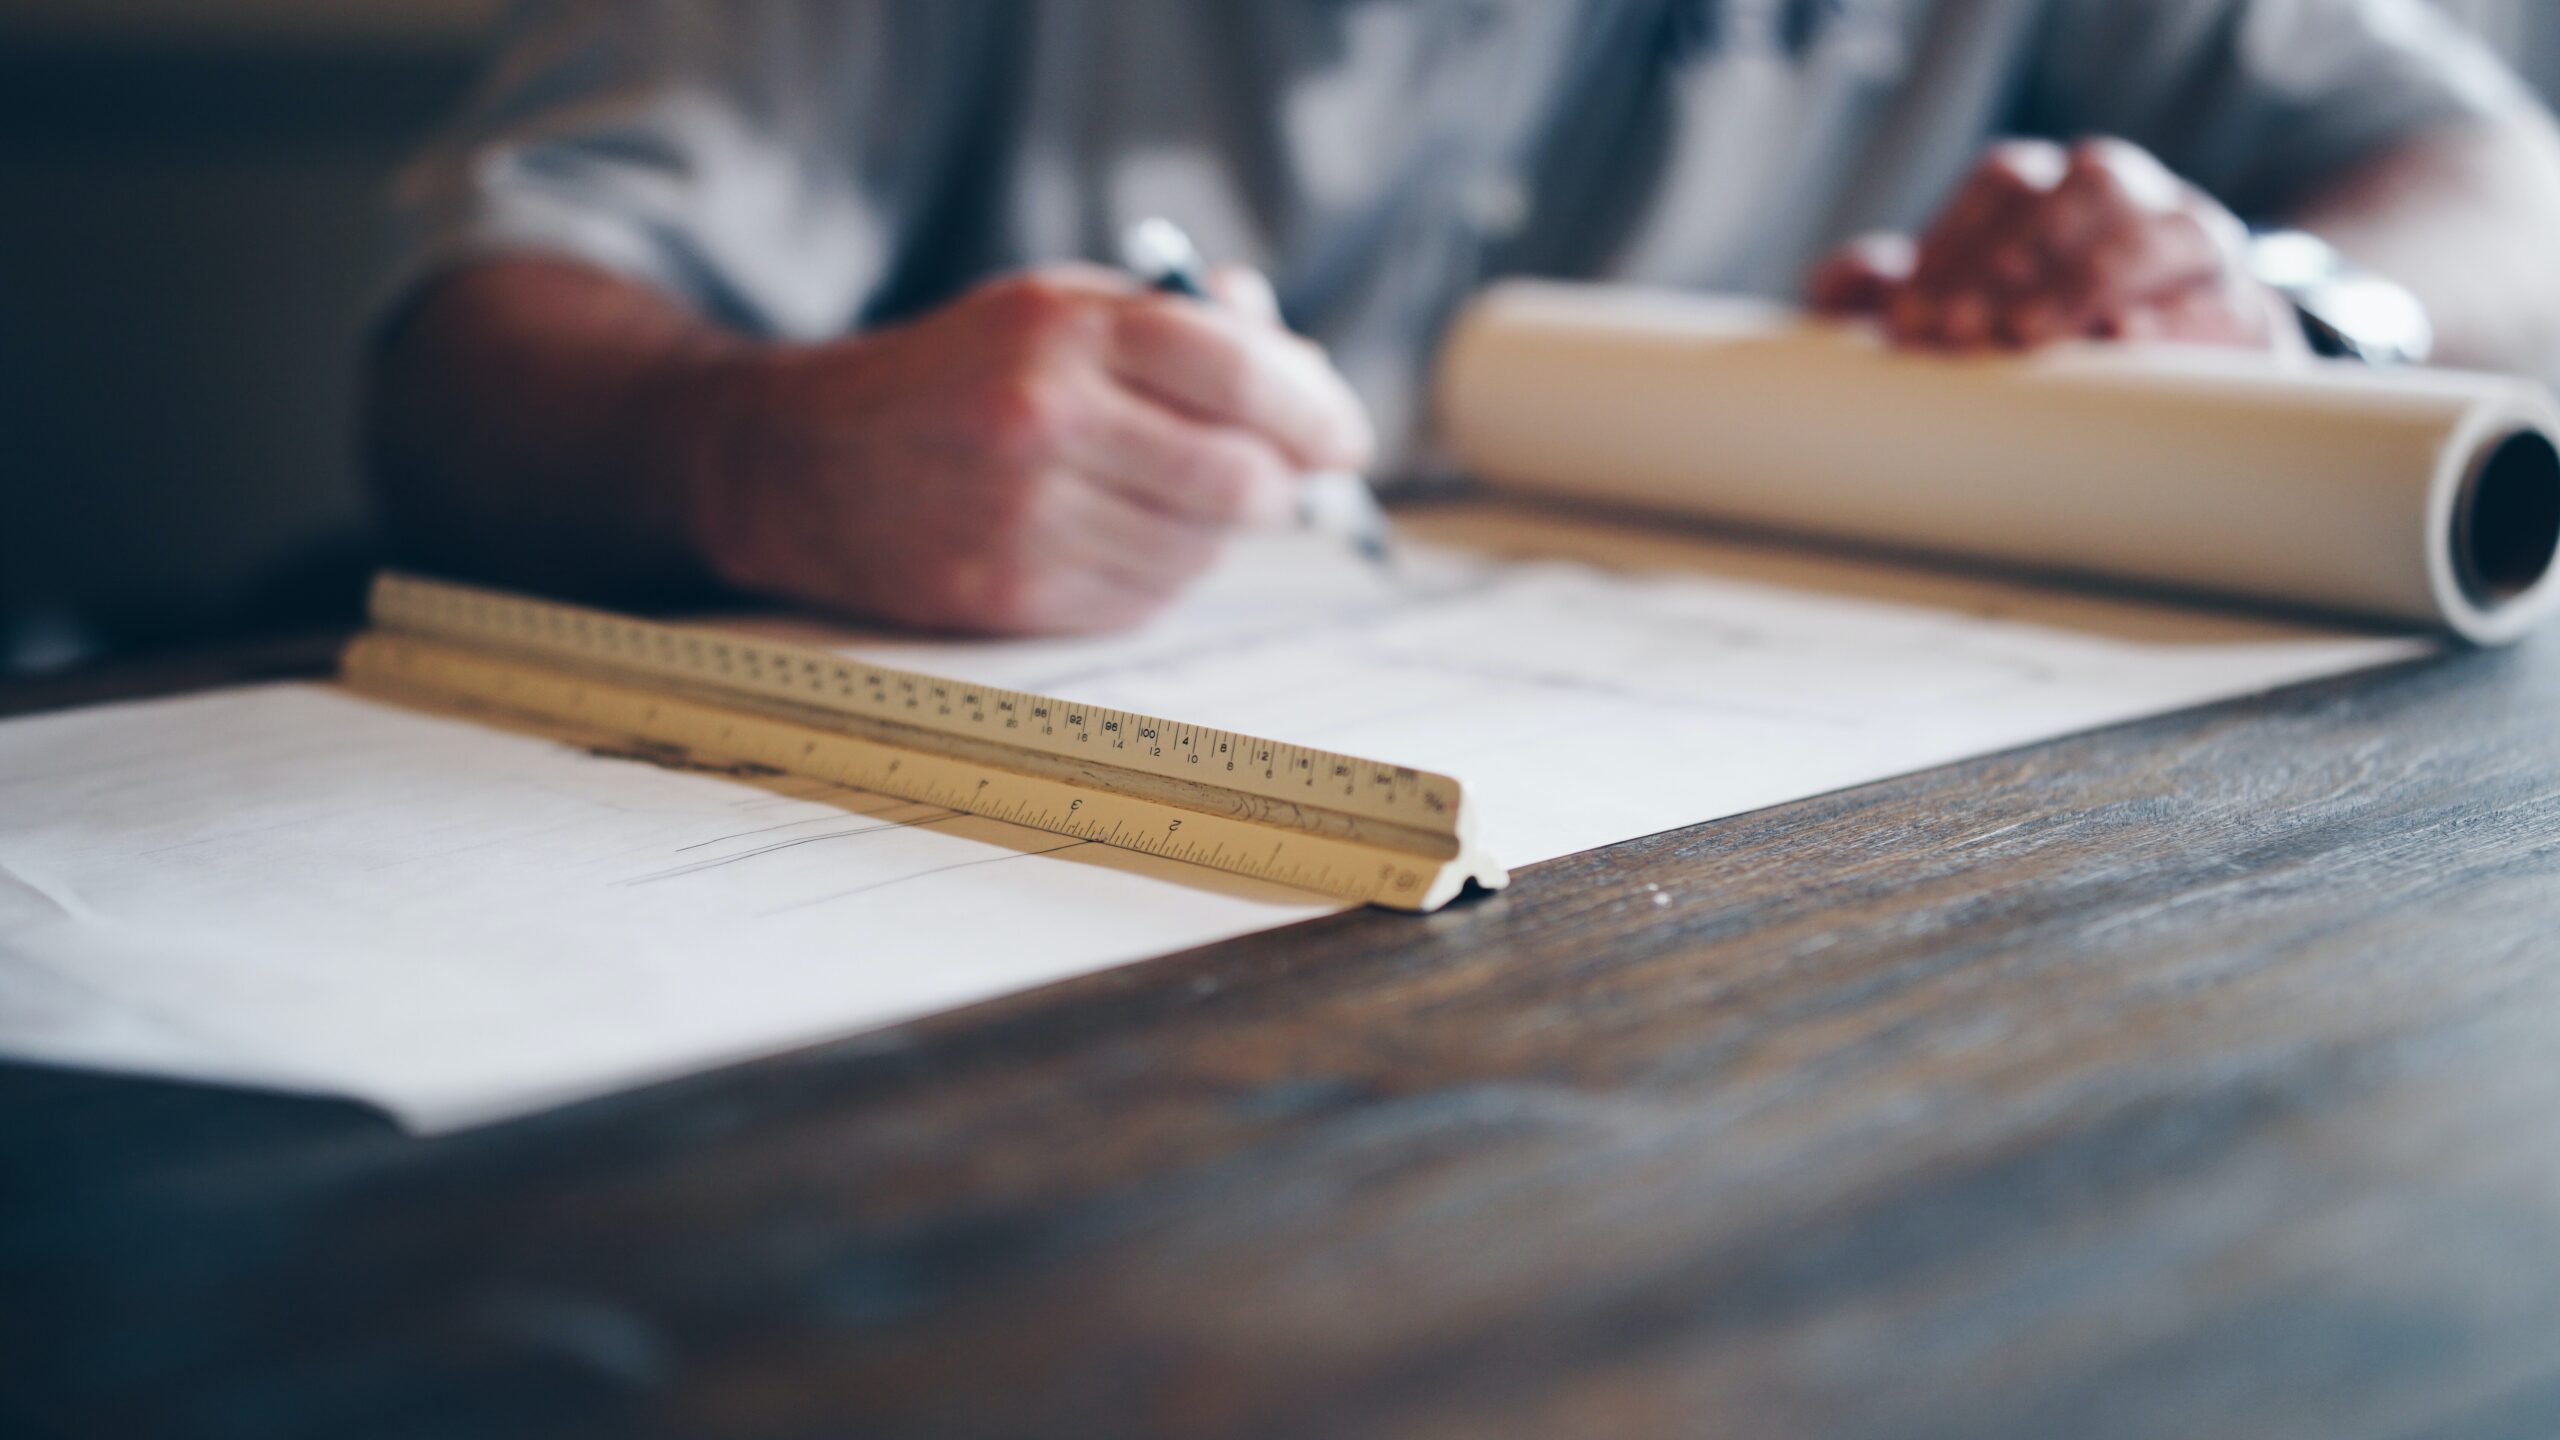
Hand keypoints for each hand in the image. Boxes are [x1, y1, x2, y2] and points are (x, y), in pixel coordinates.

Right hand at [684, 263, 1373, 633]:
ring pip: (1201, 550)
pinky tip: (1122, 537)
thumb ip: (1176, 324)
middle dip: (1281, 484)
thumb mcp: (1050, 308)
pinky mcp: (1012, 596)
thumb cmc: (951, 377)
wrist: (801, 462)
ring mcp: (1027, 519)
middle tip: (1283, 478)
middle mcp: (1046, 422)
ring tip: (1172, 497)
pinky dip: (1162, 573)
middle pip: (1239, 479)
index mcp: (1063, 331)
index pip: (1241, 373)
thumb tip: (1297, 360)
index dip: (1316, 410)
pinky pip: (1147, 600)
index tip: (1344, 437)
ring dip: (1216, 533)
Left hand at [1810, 137, 2303, 353]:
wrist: (2167, 374)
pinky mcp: (2248, 310)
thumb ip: (1891, 292)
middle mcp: (2133, 197)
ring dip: (2087, 279)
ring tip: (2026, 334)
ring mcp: (2198, 244)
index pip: (2005, 183)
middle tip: (1956, 330)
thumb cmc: (2033, 336)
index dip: (1954, 242)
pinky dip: (2178, 322)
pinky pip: (2226, 303)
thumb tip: (1854, 280)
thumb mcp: (1953, 311)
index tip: (1910, 319)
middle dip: (2015, 259)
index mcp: (2057, 184)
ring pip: (2163, 231)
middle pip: (2084, 190)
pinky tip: (2126, 343)